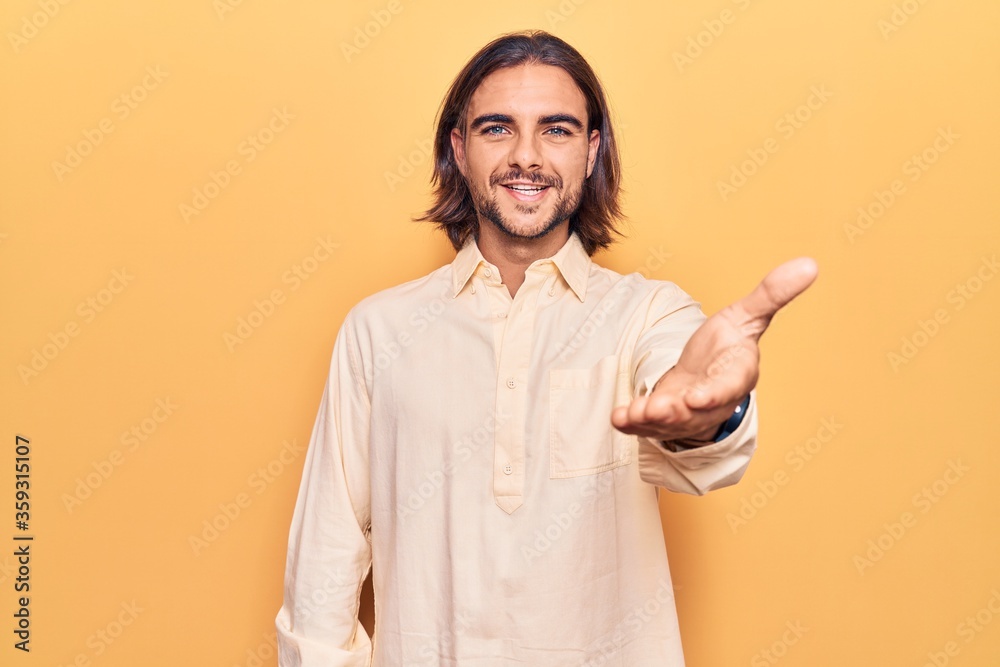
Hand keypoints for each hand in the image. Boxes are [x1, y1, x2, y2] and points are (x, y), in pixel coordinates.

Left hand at [611, 258, 817, 443]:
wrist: (706, 374)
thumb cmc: (727, 347)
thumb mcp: (747, 316)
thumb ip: (771, 294)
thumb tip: (809, 264)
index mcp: (736, 374)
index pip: (727, 385)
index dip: (714, 393)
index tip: (698, 397)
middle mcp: (712, 400)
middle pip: (695, 411)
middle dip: (676, 412)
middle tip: (658, 409)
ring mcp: (686, 414)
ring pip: (669, 422)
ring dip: (650, 419)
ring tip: (631, 413)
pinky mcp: (662, 419)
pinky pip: (647, 426)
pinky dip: (631, 423)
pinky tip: (617, 417)